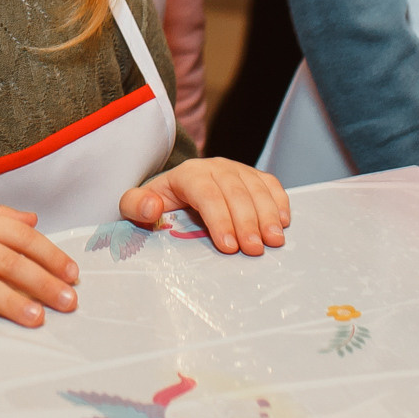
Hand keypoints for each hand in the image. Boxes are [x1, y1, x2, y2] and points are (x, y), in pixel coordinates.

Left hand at [120, 158, 289, 255]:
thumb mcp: (135, 204)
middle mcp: (215, 168)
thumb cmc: (158, 202)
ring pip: (257, 188)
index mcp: (187, 174)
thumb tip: (153, 208)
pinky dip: (280, 201)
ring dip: (268, 215)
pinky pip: (271, 184)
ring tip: (274, 241)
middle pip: (235, 192)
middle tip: (255, 250)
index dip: (220, 219)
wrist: (175, 188)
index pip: (206, 194)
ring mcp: (237, 170)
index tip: (229, 247)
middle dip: (247, 222)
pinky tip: (284, 222)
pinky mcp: (253, 176)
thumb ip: (135, 205)